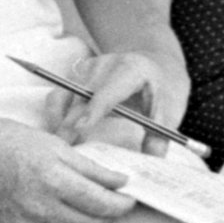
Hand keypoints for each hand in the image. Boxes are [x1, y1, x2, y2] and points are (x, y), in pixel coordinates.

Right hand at [0, 115, 134, 222]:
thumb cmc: (15, 142)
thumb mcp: (59, 147)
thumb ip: (94, 169)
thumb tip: (122, 182)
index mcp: (52, 180)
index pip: (101, 204)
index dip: (123, 204)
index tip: (131, 198)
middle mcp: (38, 207)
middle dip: (111, 216)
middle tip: (116, 202)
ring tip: (94, 207)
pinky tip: (69, 212)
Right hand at [46, 50, 189, 156]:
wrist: (153, 66)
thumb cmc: (161, 90)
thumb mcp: (167, 110)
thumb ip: (160, 135)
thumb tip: (153, 158)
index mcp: (131, 70)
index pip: (108, 90)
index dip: (93, 109)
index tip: (80, 128)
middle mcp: (104, 64)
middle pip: (80, 95)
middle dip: (70, 122)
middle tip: (66, 151)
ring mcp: (86, 67)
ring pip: (63, 94)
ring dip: (59, 119)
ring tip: (63, 145)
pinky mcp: (74, 74)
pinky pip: (58, 95)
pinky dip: (56, 115)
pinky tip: (62, 135)